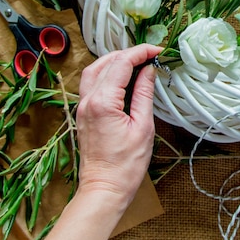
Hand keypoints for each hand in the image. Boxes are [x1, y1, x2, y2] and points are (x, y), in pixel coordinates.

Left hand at [76, 43, 162, 205]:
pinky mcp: (83, 113)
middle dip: (128, 53)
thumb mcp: (143, 127)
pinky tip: (121, 76)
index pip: (121, 64)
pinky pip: (91, 83)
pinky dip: (106, 73)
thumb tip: (149, 71)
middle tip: (150, 55)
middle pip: (106, 62)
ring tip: (136, 60)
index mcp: (103, 102)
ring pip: (94, 70)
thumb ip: (144, 94)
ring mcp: (82, 107)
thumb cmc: (126, 164)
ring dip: (114, 60)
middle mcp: (88, 100)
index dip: (141, 53)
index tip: (158, 51)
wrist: (104, 188)